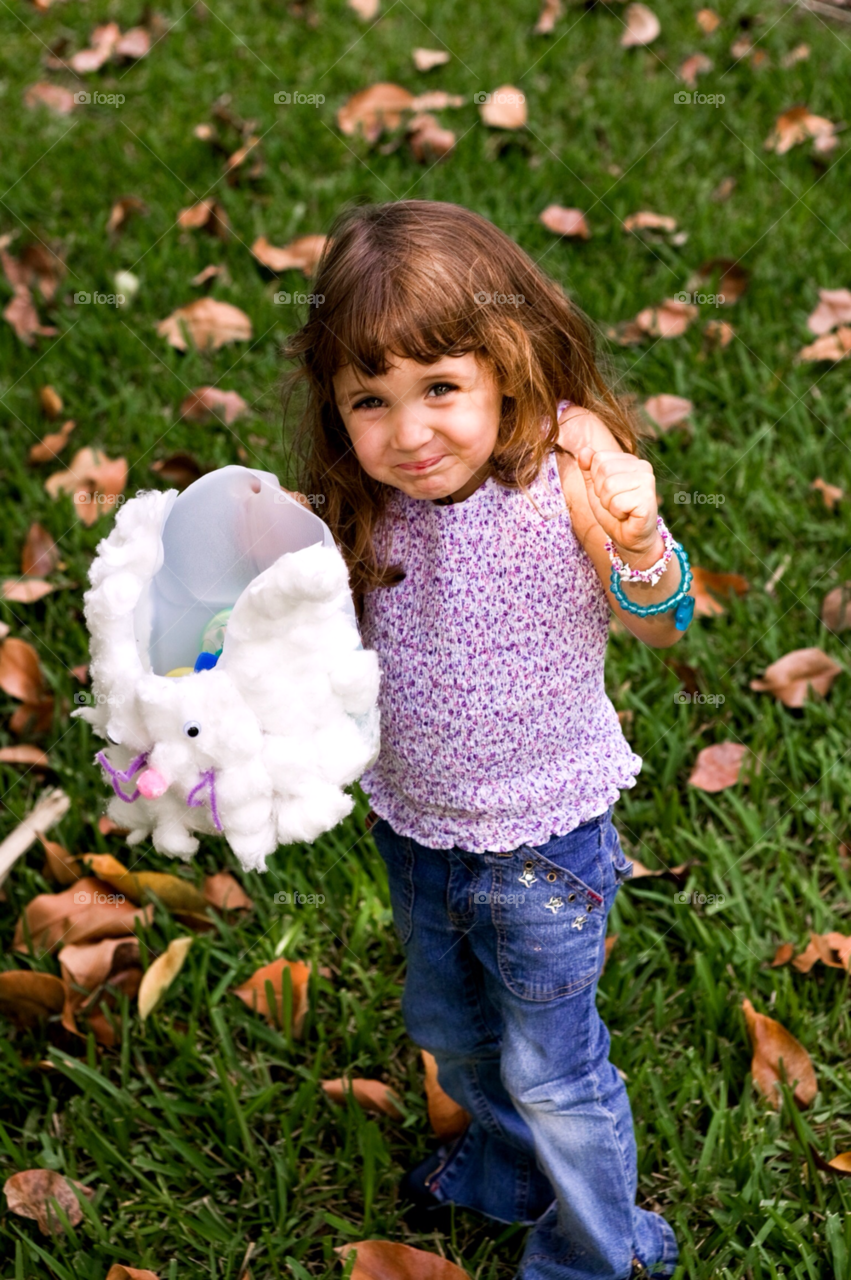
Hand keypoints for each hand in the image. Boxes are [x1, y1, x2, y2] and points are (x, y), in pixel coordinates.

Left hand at [577, 446, 660, 563]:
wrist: (630, 538)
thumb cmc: (615, 512)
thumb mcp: (596, 488)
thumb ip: (588, 469)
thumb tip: (583, 450)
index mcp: (630, 460)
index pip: (598, 458)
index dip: (596, 480)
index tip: (609, 493)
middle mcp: (642, 466)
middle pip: (603, 470)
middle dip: (601, 493)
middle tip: (615, 504)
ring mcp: (647, 482)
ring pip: (609, 486)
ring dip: (608, 504)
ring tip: (621, 510)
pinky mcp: (648, 499)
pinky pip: (617, 503)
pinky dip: (617, 513)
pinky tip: (628, 516)